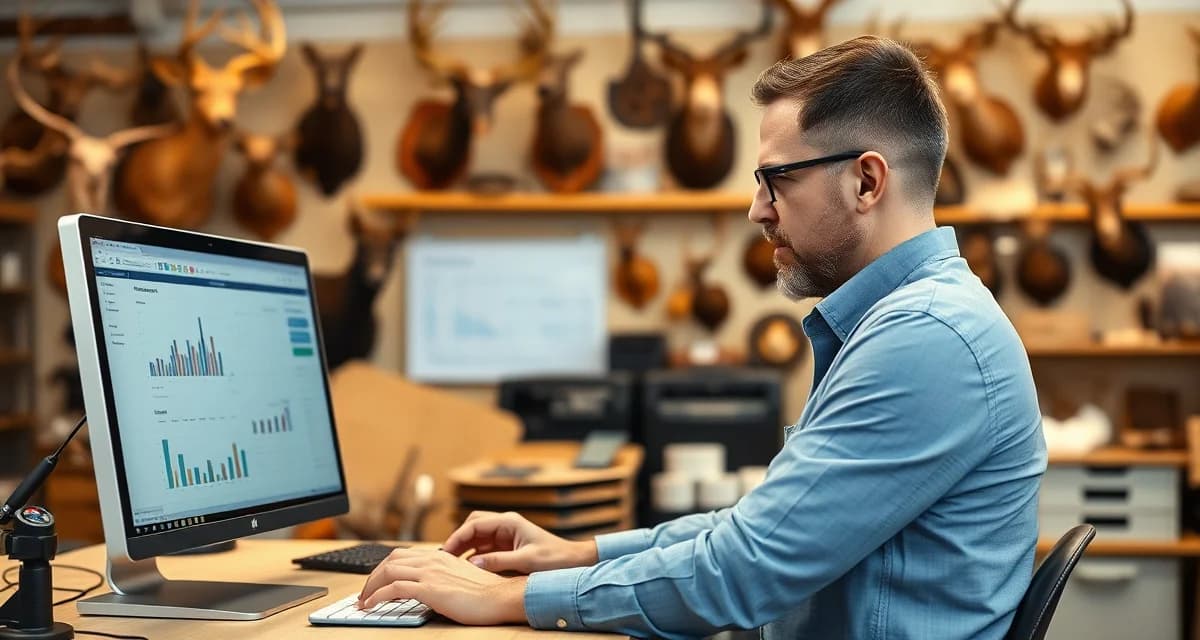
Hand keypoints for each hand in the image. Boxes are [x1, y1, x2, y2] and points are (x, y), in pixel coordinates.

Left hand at [357, 548, 527, 624]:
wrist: (501, 597)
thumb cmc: (486, 592)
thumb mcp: (460, 577)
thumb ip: (442, 576)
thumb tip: (428, 587)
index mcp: (439, 556)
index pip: (402, 556)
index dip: (383, 569)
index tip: (376, 583)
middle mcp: (432, 560)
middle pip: (390, 560)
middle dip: (372, 577)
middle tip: (365, 593)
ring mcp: (430, 573)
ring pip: (388, 572)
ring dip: (370, 587)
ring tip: (364, 601)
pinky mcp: (430, 589)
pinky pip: (394, 589)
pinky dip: (377, 596)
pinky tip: (371, 605)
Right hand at [443, 510, 597, 573]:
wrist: (572, 561)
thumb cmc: (554, 558)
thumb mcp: (525, 561)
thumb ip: (498, 561)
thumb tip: (472, 563)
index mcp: (509, 522)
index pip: (475, 524)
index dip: (458, 536)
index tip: (446, 551)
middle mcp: (505, 525)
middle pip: (473, 525)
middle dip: (458, 538)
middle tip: (446, 556)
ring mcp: (506, 534)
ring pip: (477, 536)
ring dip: (464, 547)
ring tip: (451, 562)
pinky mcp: (507, 545)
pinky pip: (484, 547)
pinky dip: (474, 554)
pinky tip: (466, 566)